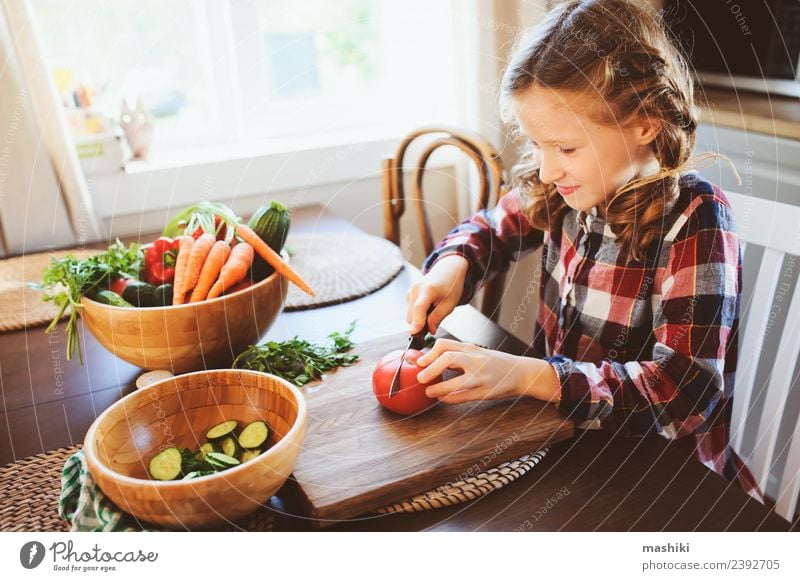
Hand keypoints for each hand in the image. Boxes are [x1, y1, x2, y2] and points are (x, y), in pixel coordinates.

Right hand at [406, 255, 468, 334]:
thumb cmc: (450, 286)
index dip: (416, 321)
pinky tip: (428, 306)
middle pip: (412, 316)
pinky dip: (418, 313)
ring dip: (420, 318)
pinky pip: (411, 311)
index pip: (419, 308)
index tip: (414, 332)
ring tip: (433, 309)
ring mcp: (410, 291)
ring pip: (410, 315)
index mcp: (428, 289)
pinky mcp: (408, 294)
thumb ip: (438, 317)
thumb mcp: (450, 303)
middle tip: (435, 320)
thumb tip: (430, 330)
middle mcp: (415, 289)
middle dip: (421, 323)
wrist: (447, 271)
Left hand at [415, 339, 560, 404]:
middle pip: (449, 359)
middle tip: (420, 377)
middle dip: (431, 368)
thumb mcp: (477, 353)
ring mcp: (482, 377)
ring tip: (429, 392)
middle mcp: (476, 360)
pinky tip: (442, 398)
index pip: (445, 346)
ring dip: (439, 389)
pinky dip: (450, 399)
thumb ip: (457, 355)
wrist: (520, 372)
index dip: (429, 354)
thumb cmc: (495, 363)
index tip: (420, 362)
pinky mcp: (486, 392)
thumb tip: (431, 361)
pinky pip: (464, 397)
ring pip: (456, 382)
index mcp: (471, 349)